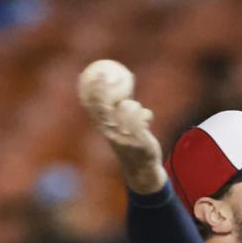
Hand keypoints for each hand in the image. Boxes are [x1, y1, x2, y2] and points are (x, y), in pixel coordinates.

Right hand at [78, 59, 164, 194]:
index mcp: (104, 129)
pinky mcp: (138, 140)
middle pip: (105, 106)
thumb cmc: (131, 142)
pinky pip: (142, 116)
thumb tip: (119, 83)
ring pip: (127, 108)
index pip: (93, 107)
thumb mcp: (120, 125)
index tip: (96, 74)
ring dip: (135, 107)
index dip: (93, 90)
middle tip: (113, 75)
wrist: (141, 168)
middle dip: (105, 89)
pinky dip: (146, 115)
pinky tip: (148, 118)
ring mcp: (124, 136)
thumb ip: (118, 107)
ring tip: (139, 114)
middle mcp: (111, 133)